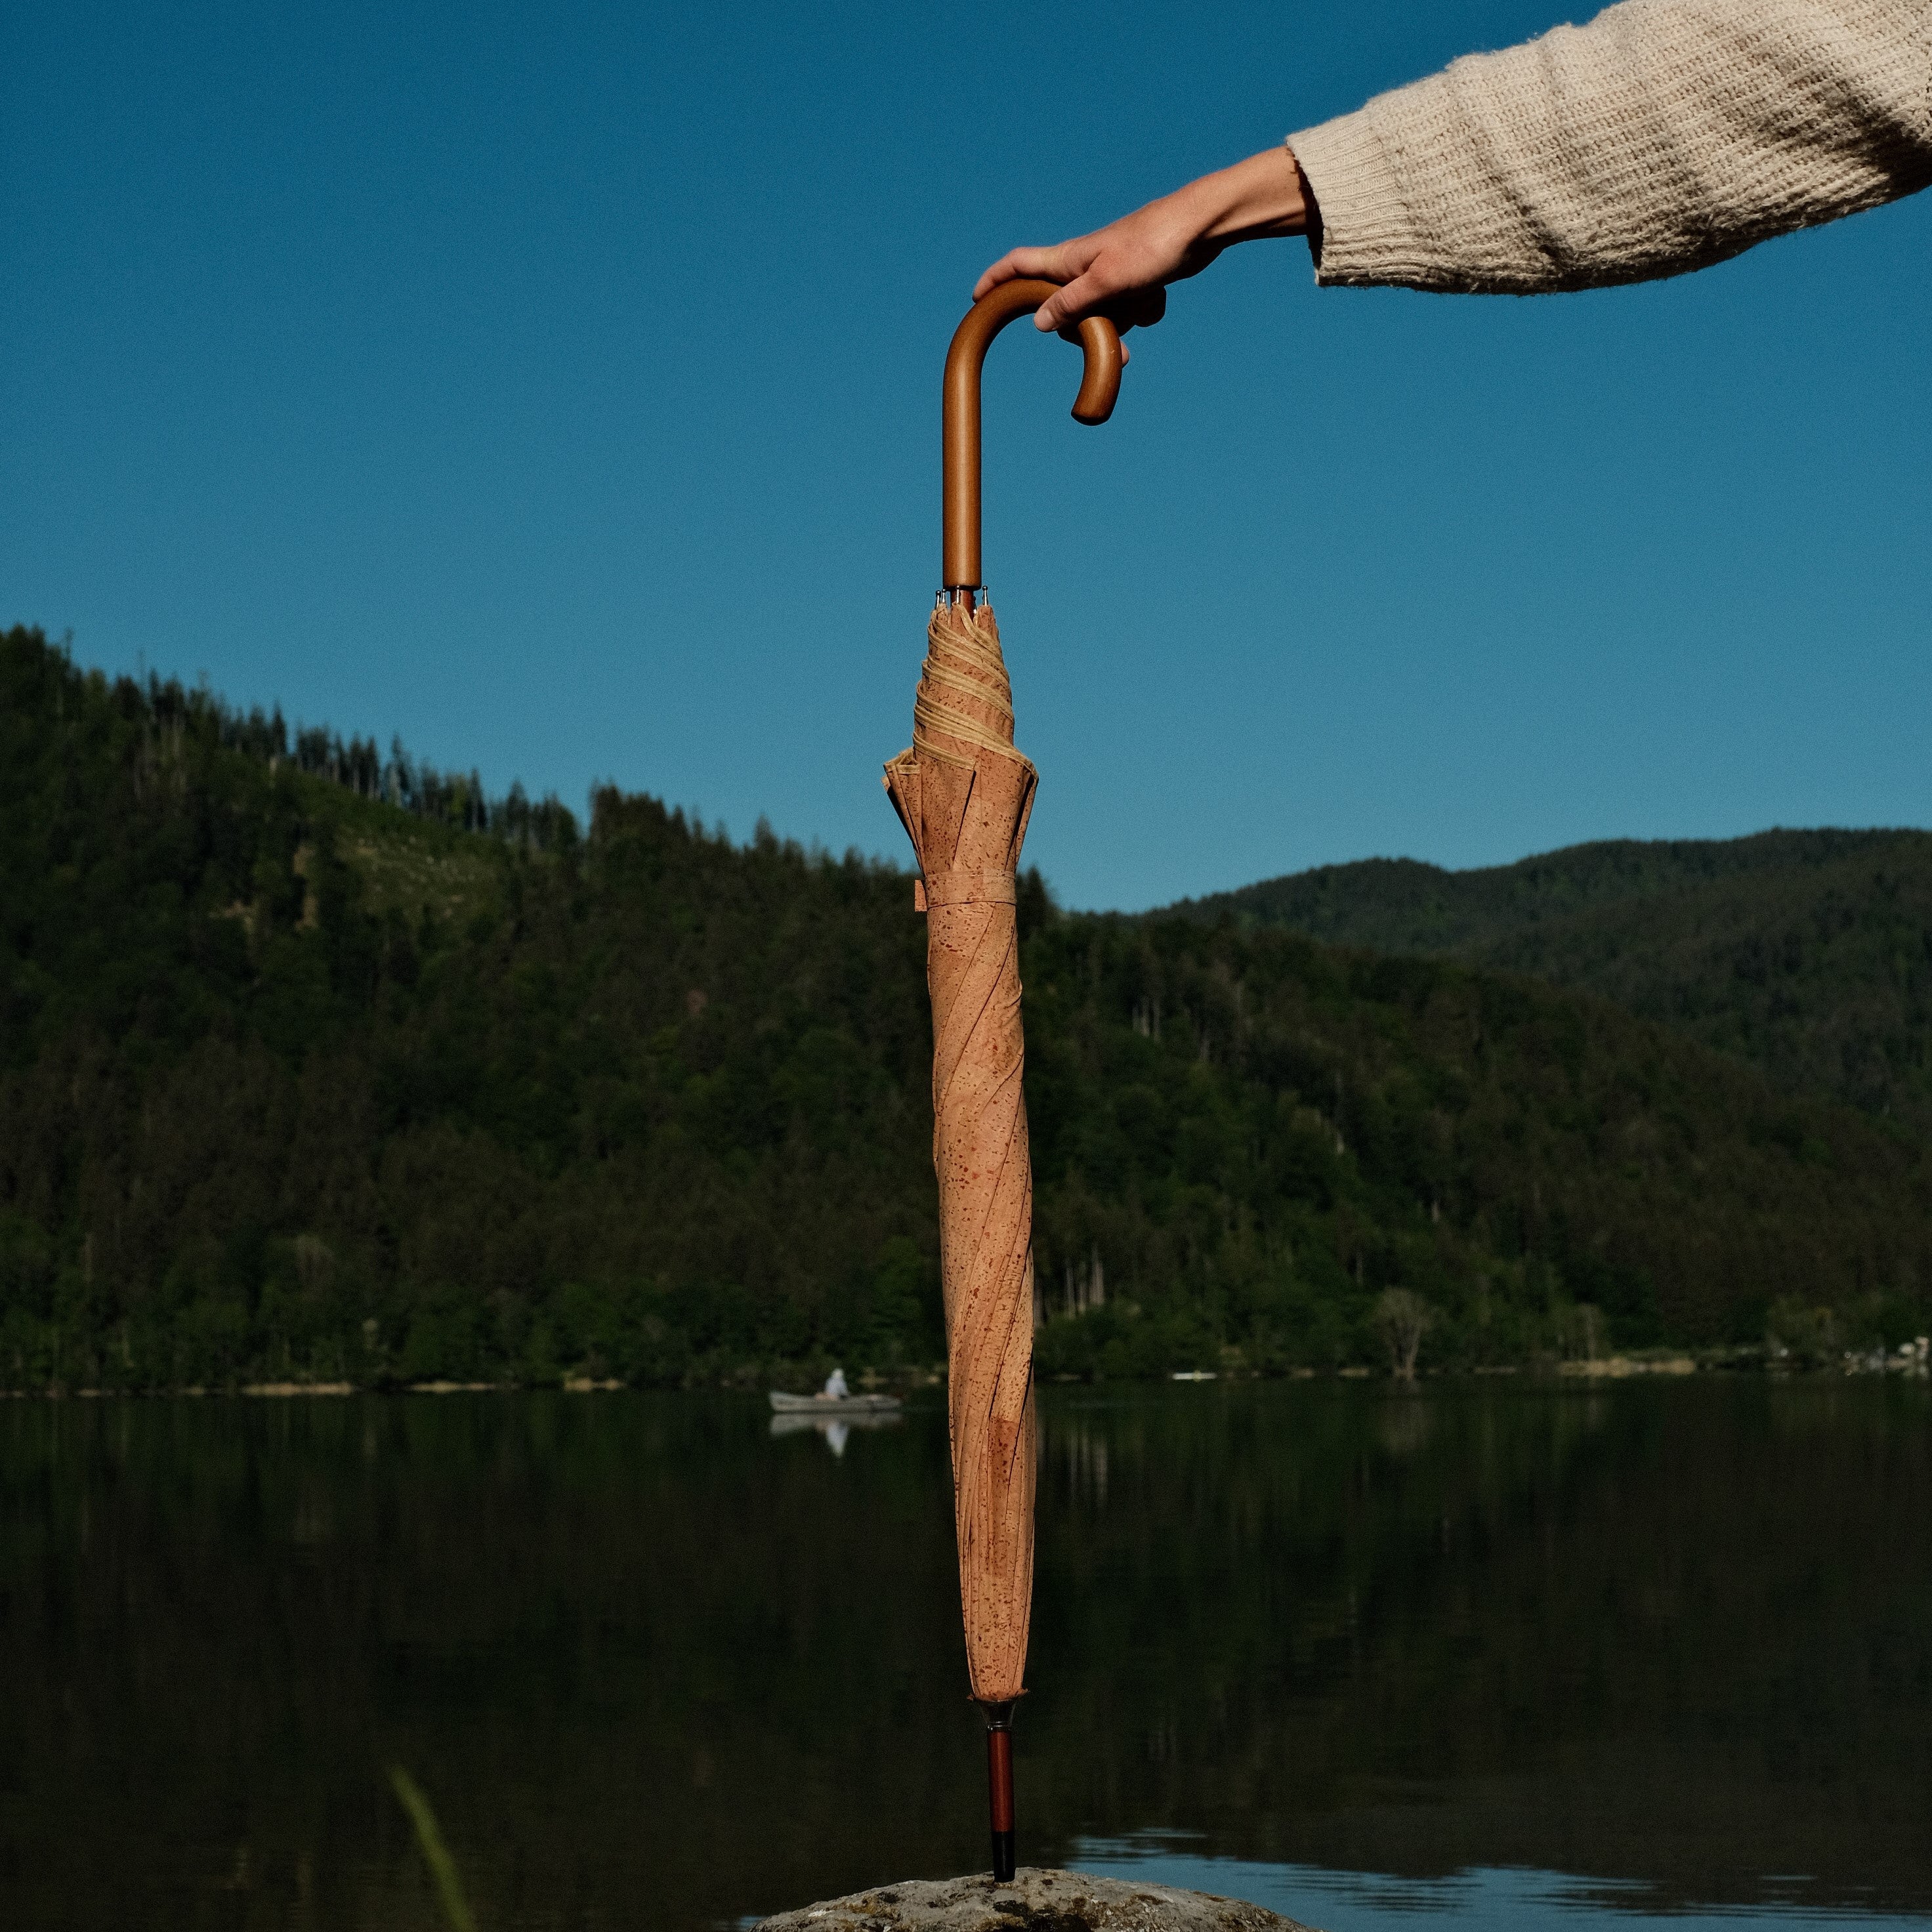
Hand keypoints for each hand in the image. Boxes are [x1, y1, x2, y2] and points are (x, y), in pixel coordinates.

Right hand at [974, 147, 1311, 339]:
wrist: (1201, 227)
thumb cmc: (1152, 246)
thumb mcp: (1106, 283)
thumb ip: (1071, 304)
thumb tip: (1038, 323)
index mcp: (1069, 259)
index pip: (1020, 266)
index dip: (996, 280)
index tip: (977, 298)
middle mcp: (1086, 264)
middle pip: (1064, 307)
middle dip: (1083, 330)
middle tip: (1109, 344)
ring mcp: (1112, 271)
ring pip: (1100, 313)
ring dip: (1121, 324)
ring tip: (1145, 308)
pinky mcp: (1137, 277)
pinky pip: (1131, 308)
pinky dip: (1145, 309)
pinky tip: (1160, 295)